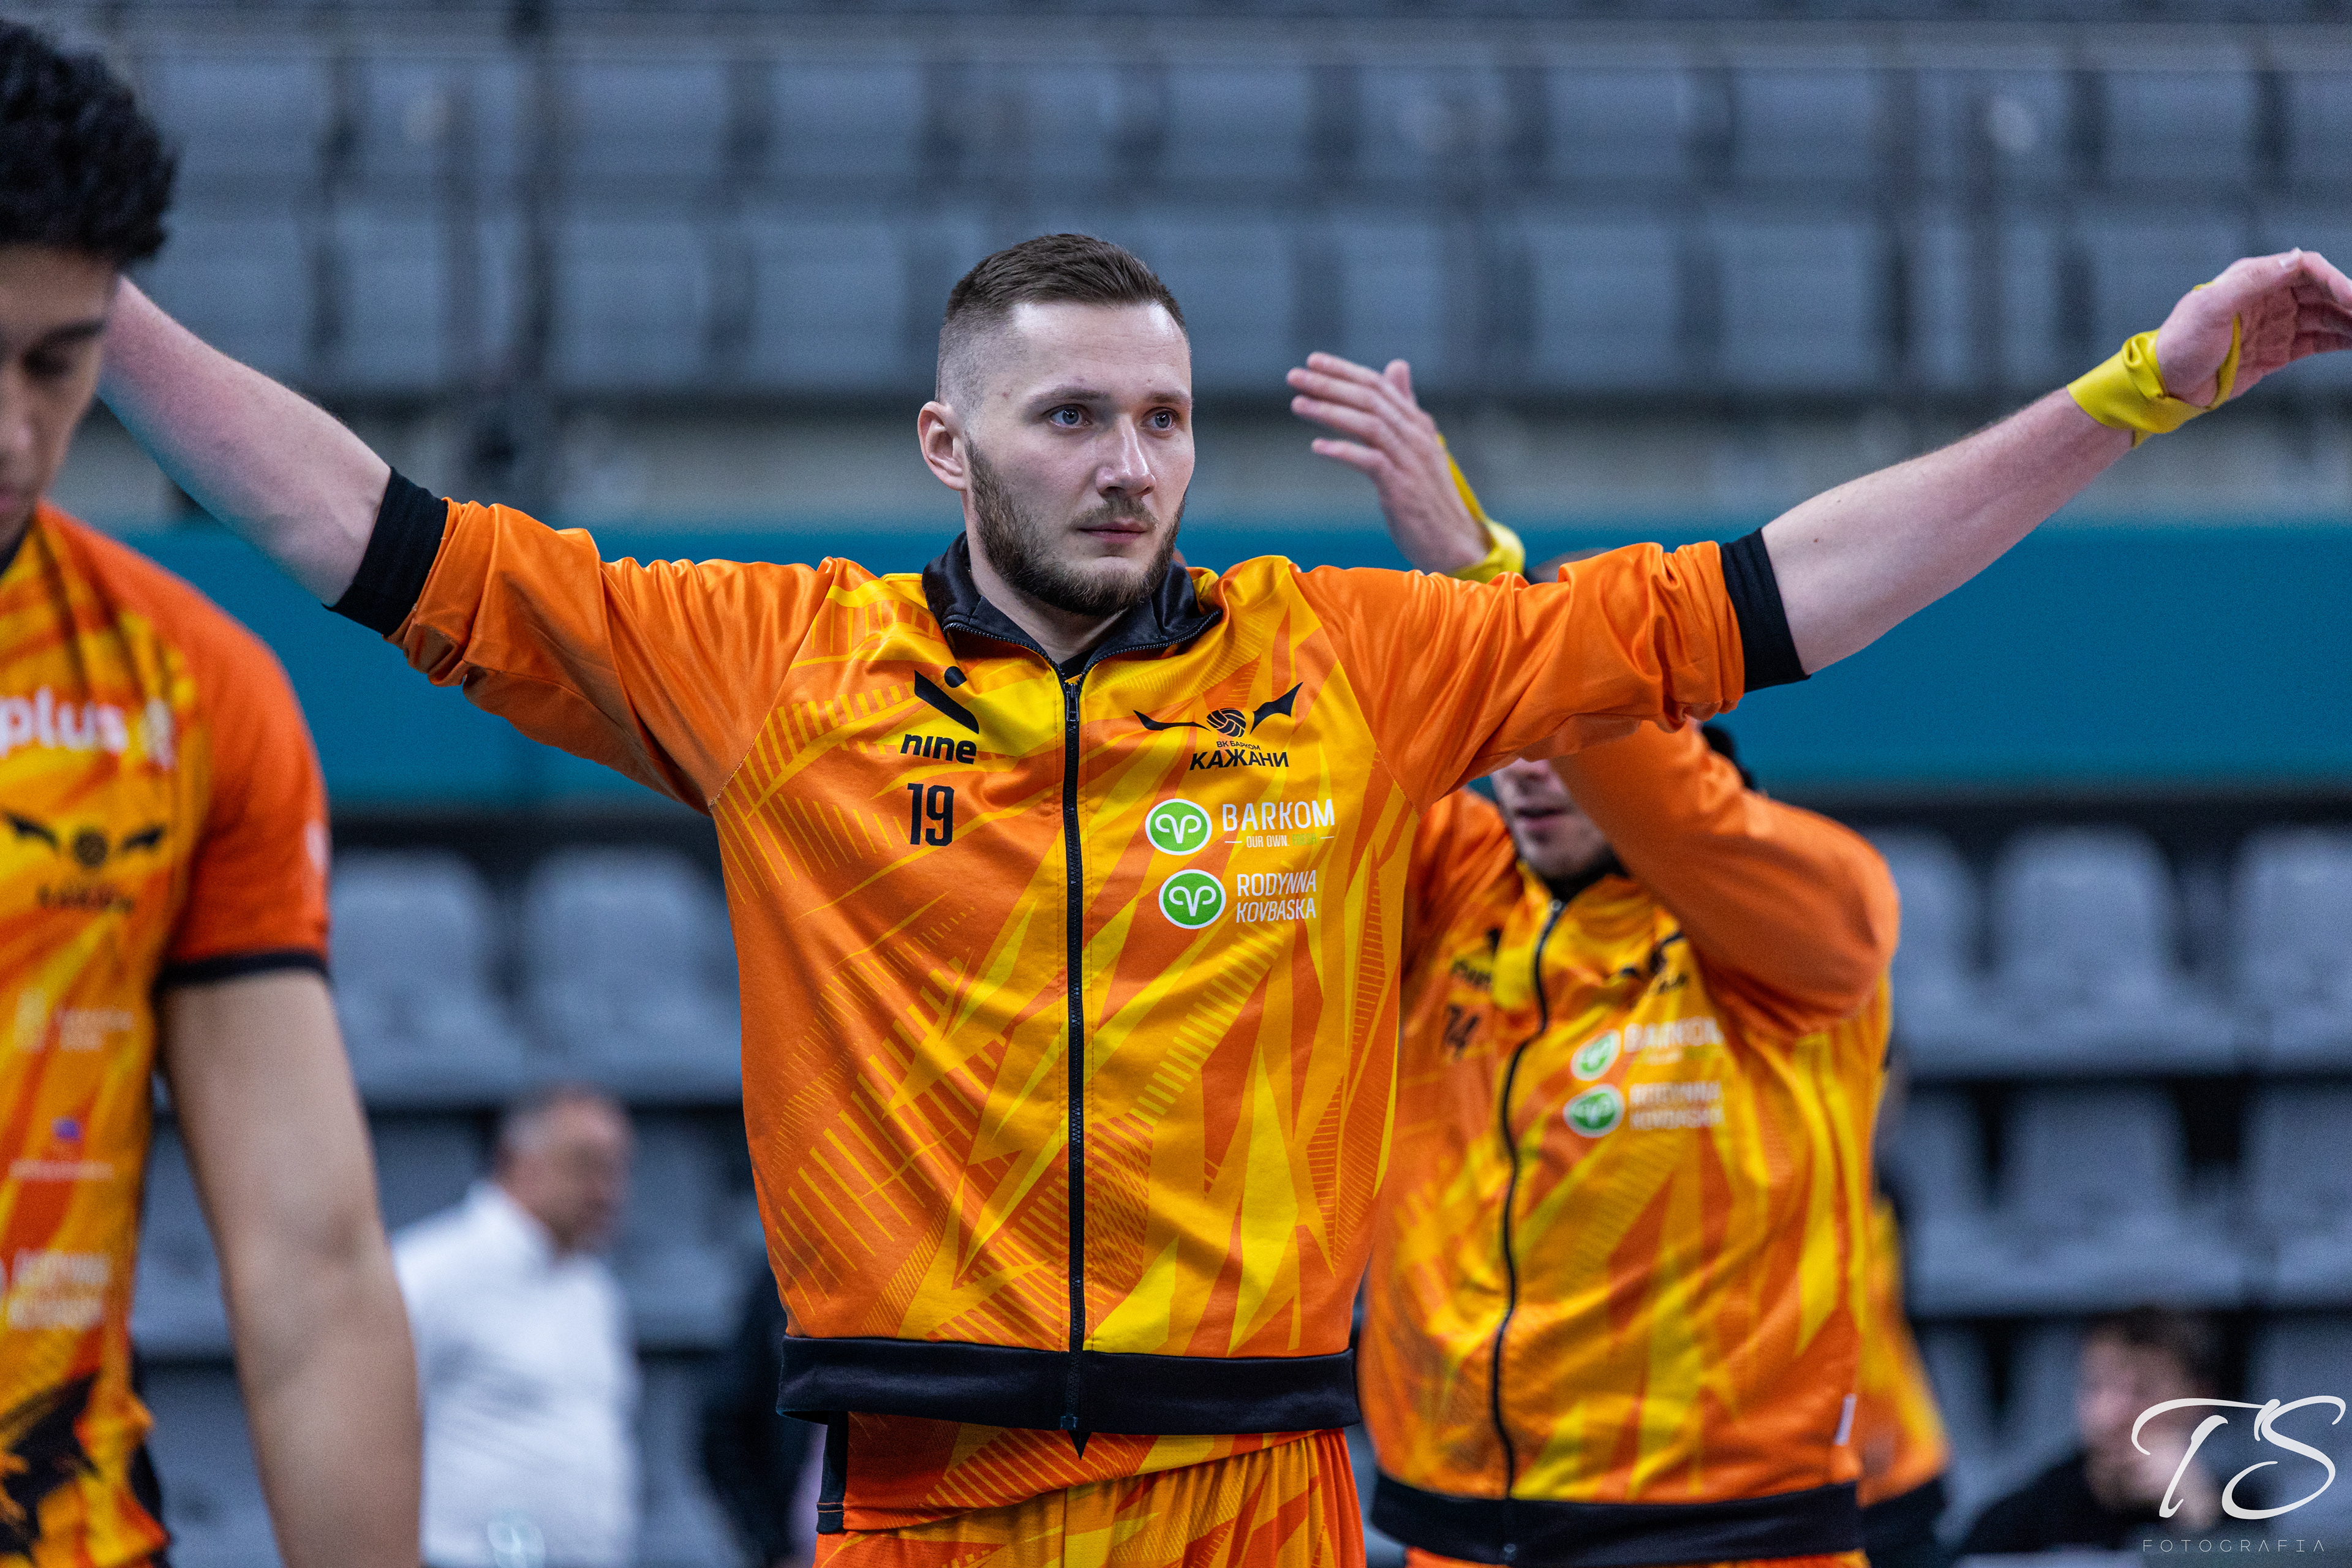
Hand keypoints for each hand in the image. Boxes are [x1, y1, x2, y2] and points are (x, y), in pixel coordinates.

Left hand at [1287, 352, 1487, 572]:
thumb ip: (1403, 407)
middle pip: (1370, 399)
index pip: (1378, 386)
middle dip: (1330, 384)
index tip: (1312, 361)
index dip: (1344, 371)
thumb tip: (1396, 365)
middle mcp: (1416, 436)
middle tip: (1295, 376)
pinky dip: (1343, 450)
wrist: (1452, 542)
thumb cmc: (1428, 497)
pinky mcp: (1402, 488)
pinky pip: (1370, 461)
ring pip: (1368, 423)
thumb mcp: (1416, 446)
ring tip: (1297, 404)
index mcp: (1418, 424)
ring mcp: (1410, 461)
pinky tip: (1317, 446)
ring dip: (1330, 411)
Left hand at [2153, 248, 2351, 404]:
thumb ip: (2250, 281)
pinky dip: (2340, 340)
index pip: (2306, 269)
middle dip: (2349, 301)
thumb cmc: (2180, 344)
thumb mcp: (2209, 308)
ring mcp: (2275, 324)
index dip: (2335, 280)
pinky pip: (2317, 341)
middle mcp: (2268, 297)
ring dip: (2349, 321)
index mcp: (2253, 280)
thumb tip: (2294, 259)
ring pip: (2324, 316)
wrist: (2165, 385)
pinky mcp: (2277, 350)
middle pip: (2322, 291)